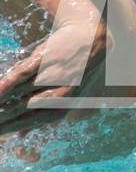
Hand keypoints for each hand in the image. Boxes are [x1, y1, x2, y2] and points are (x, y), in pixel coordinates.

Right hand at [0, 20, 108, 134]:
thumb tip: (20, 136)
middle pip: (27, 110)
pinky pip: (27, 73)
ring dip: (4, 104)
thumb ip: (40, 114)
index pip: (34, 120)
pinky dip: (12, 83)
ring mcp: (55, 75)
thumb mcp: (63, 94)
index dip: (13, 127)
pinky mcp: (48, 58)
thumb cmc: (74, 68)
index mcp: (66, 104)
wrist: (90, 35)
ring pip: (25, 92)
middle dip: (4, 119)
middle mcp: (62, 93)